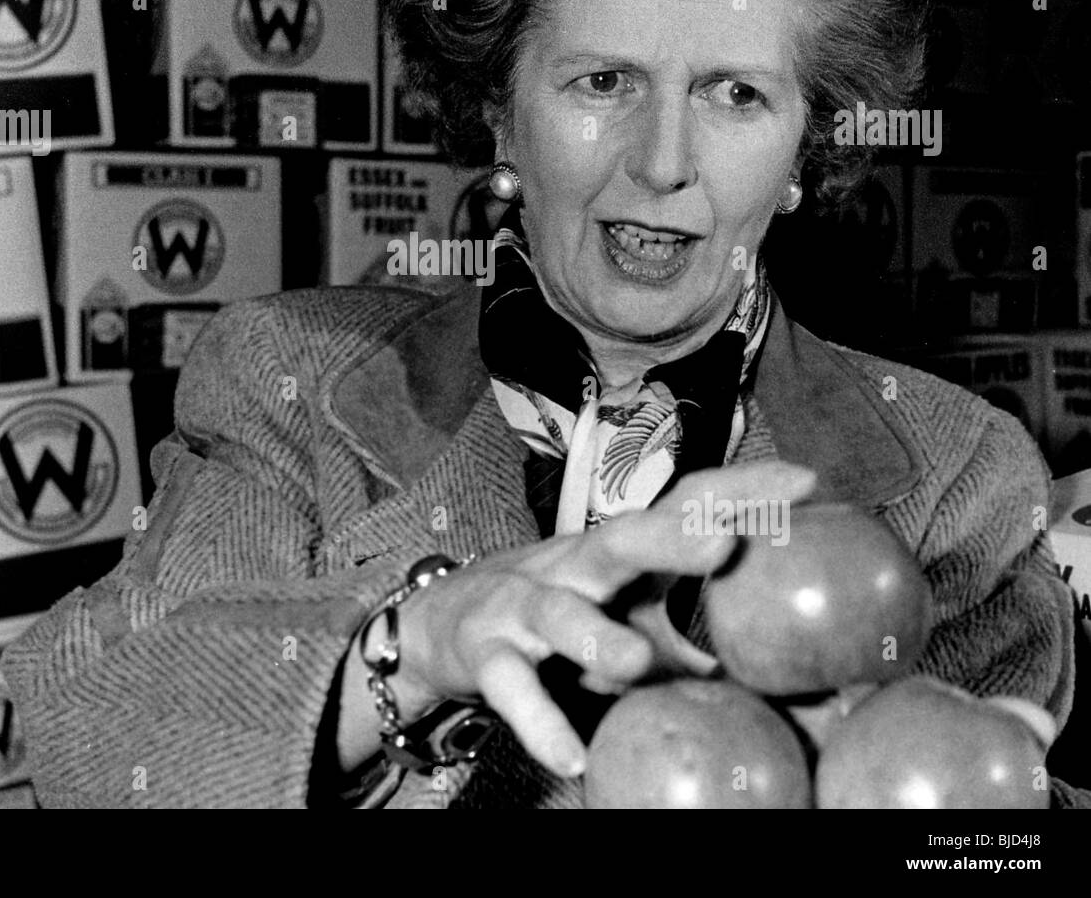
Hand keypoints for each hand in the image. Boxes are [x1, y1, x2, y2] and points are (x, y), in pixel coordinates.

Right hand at [395, 460, 817, 777]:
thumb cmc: (549, 616)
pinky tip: (569, 756)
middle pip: (618, 541)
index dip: (736, 493)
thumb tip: (773, 675)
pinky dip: (538, 720)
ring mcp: (521, 604)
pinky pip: (511, 684)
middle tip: (723, 541)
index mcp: (613, 553)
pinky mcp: (484, 651)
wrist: (436, 625)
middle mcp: (570, 565)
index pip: (677, 508)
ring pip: (557, 611)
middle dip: (669, 538)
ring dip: (595, 636)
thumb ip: (682, 637)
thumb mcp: (614, 613)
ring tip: (634, 664)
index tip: (803, 483)